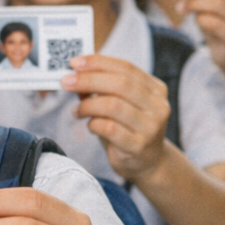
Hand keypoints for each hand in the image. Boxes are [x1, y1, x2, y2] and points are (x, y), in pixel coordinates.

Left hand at [62, 55, 170, 182]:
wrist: (146, 162)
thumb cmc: (127, 127)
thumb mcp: (120, 103)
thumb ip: (103, 88)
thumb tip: (75, 73)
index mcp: (155, 89)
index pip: (126, 68)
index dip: (98, 62)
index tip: (74, 62)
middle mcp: (158, 106)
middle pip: (120, 84)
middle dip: (88, 80)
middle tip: (66, 82)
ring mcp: (151, 127)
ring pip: (113, 105)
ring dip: (87, 105)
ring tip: (77, 110)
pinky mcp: (138, 146)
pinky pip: (108, 128)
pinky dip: (93, 123)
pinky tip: (89, 125)